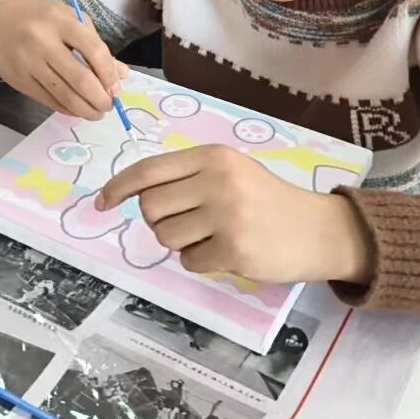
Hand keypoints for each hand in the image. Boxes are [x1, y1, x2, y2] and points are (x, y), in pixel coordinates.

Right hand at [0, 0, 128, 118]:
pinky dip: (67, 109)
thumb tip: (122, 75)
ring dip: (85, 109)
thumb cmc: (41, 18)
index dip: (108, 73)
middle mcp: (42, 41)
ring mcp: (28, 63)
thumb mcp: (69, 19)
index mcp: (60, 21)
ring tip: (96, 112)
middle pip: (79, 79)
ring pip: (64, 95)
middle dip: (100, 98)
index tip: (117, 88)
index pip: (93, 50)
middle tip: (109, 105)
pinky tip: (77, 109)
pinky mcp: (18, 80)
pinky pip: (48, 100)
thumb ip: (95, 44)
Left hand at [96, 144, 374, 284]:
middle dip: (159, 221)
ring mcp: (226, 215)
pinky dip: (201, 261)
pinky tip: (226, 252)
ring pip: (166, 236)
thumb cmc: (267, 200)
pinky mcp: (234, 248)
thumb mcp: (231, 172)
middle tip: (185, 223)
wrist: (319, 229)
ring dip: (180, 243)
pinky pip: (190, 261)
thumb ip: (189, 177)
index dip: (118, 187)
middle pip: (151, 207)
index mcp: (213, 157)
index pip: (149, 170)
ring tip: (211, 237)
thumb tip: (134, 193)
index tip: (101, 202)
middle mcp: (217, 180)